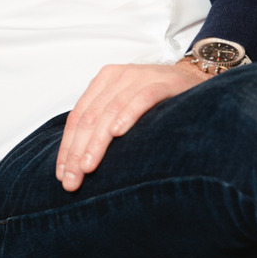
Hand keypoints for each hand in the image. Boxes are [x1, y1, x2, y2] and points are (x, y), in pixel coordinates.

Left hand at [55, 59, 212, 191]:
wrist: (194, 79)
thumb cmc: (157, 100)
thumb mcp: (124, 107)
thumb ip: (103, 124)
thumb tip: (79, 162)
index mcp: (102, 82)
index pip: (77, 118)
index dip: (67, 147)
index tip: (62, 175)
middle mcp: (117, 77)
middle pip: (89, 117)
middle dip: (77, 151)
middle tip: (72, 180)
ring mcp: (138, 77)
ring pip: (110, 111)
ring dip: (96, 142)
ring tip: (87, 167)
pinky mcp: (161, 82)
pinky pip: (141, 99)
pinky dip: (127, 116)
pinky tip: (118, 134)